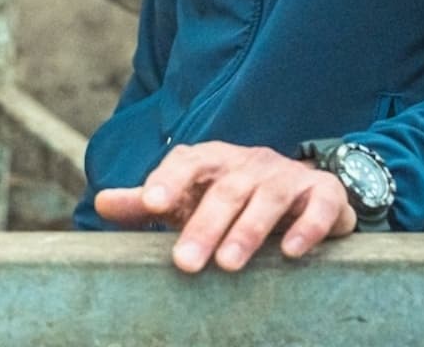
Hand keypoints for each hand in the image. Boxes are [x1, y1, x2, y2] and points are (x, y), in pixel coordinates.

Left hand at [93, 141, 356, 272]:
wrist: (300, 189)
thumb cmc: (228, 197)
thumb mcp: (187, 197)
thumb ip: (145, 202)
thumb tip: (99, 204)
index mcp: (211, 159)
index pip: (186, 161)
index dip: (168, 179)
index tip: (150, 204)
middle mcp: (248, 162)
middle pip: (224, 190)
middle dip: (203, 226)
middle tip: (184, 263)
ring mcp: (286, 175)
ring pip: (267, 198)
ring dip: (249, 231)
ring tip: (228, 264)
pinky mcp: (324, 193)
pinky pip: (318, 206)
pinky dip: (307, 228)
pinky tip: (292, 252)